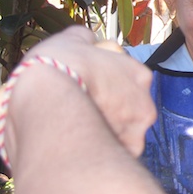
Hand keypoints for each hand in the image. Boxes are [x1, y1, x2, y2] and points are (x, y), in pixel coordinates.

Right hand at [23, 26, 155, 155]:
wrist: (47, 102)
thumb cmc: (57, 68)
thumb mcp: (70, 40)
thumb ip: (85, 40)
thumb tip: (87, 38)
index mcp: (138, 75)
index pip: (129, 82)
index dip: (108, 87)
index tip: (90, 90)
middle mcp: (145, 104)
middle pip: (129, 111)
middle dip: (110, 113)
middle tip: (82, 113)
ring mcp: (137, 131)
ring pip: (122, 135)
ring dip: (105, 135)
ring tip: (77, 134)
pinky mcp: (124, 153)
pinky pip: (111, 154)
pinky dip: (98, 153)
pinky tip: (79, 148)